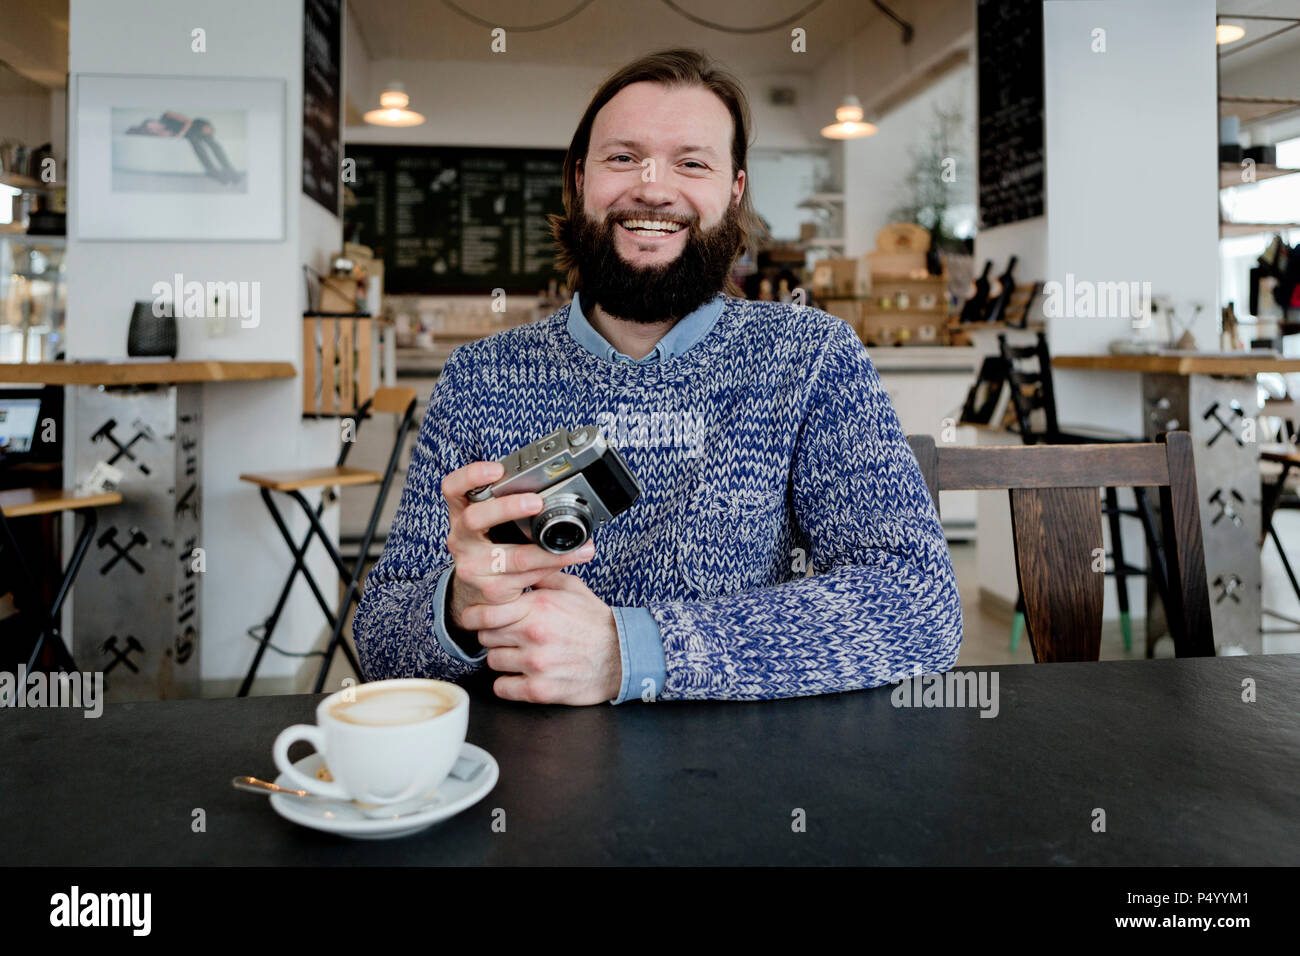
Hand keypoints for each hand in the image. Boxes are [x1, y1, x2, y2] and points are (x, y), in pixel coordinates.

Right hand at [441, 460, 594, 629]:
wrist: (473, 592)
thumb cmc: (489, 547)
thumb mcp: (488, 524)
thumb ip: (505, 505)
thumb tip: (552, 485)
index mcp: (461, 514)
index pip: (453, 488)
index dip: (471, 476)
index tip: (496, 470)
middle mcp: (461, 539)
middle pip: (475, 518)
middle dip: (507, 508)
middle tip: (536, 502)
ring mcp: (472, 566)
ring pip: (514, 557)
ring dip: (549, 551)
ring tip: (578, 547)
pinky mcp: (490, 589)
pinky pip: (526, 577)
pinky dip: (550, 567)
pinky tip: (566, 560)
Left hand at [457, 569, 621, 704]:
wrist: (622, 656)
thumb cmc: (596, 622)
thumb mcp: (572, 588)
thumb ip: (540, 575)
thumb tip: (517, 563)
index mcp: (538, 607)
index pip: (484, 612)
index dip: (475, 615)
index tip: (475, 618)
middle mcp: (533, 635)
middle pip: (486, 636)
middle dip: (494, 634)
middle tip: (509, 635)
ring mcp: (535, 664)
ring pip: (493, 661)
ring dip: (503, 658)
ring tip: (522, 654)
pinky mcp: (539, 690)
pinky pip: (502, 687)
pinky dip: (508, 683)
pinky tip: (521, 675)